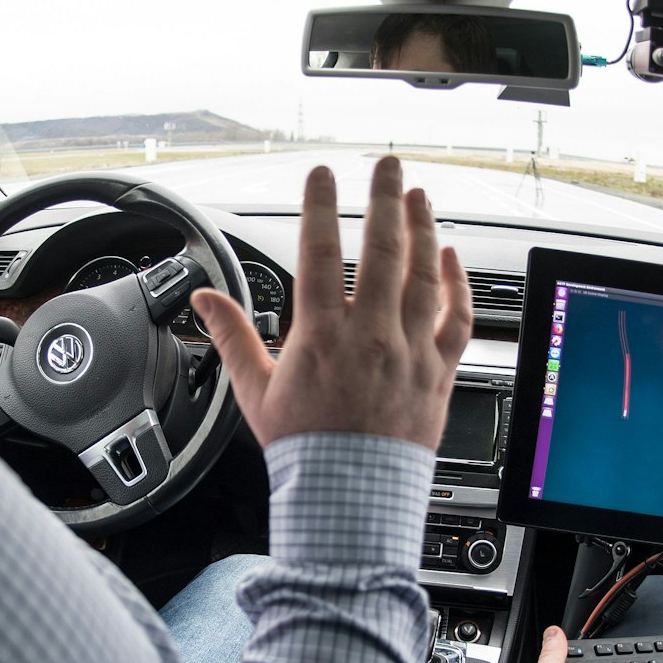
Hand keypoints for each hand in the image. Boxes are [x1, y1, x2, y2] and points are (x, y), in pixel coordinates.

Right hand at [190, 156, 473, 448]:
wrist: (350, 498)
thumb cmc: (304, 448)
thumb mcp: (255, 390)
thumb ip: (232, 336)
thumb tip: (204, 301)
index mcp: (323, 337)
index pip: (320, 253)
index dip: (321, 207)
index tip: (323, 175)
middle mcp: (372, 336)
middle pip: (382, 250)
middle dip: (384, 199)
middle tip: (386, 165)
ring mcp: (410, 352)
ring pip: (425, 276)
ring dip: (423, 229)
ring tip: (418, 196)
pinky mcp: (438, 372)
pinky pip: (457, 318)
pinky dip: (458, 284)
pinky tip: (451, 258)